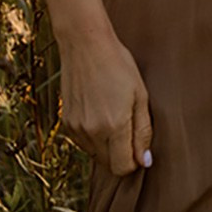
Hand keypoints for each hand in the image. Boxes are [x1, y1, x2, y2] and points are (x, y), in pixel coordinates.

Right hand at [58, 28, 152, 175]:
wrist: (85, 43)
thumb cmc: (118, 64)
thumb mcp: (140, 94)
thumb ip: (143, 131)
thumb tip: (145, 161)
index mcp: (114, 125)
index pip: (123, 167)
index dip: (134, 162)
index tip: (139, 149)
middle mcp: (93, 132)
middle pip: (108, 165)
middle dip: (120, 155)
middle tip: (127, 128)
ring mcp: (76, 128)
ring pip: (94, 155)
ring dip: (106, 146)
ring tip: (112, 115)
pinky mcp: (66, 122)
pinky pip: (82, 143)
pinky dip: (92, 137)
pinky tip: (98, 112)